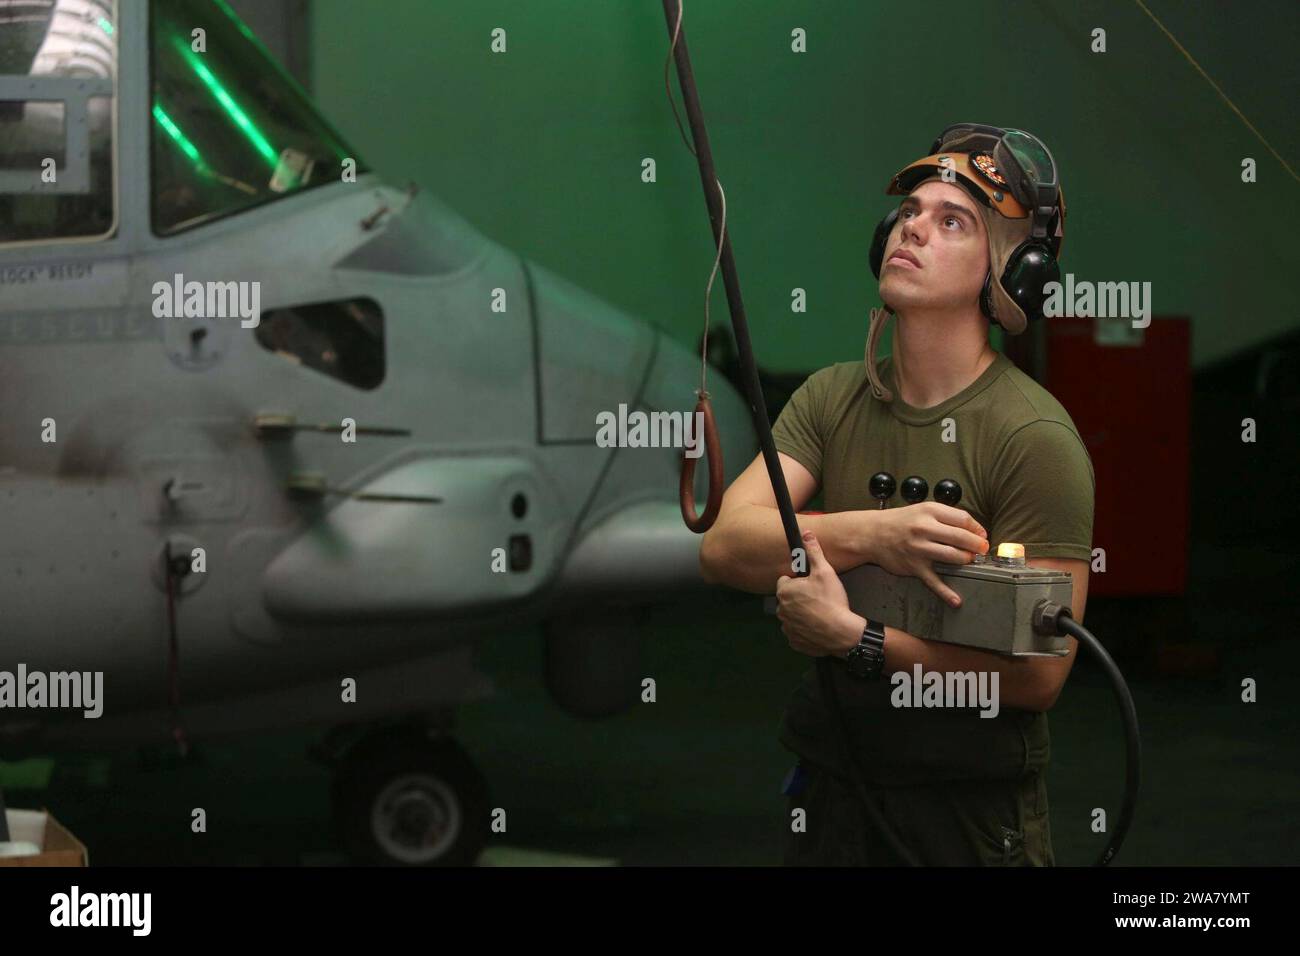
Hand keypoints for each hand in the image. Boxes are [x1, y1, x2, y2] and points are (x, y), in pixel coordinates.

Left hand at [775, 530, 861, 656]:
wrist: (842, 633)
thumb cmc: (832, 600)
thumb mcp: (825, 571)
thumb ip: (814, 552)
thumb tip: (807, 533)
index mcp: (784, 591)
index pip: (786, 581)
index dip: (799, 581)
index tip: (812, 585)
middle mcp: (780, 610)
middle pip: (788, 599)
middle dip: (799, 598)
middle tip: (818, 599)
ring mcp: (786, 628)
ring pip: (791, 616)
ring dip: (801, 614)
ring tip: (819, 613)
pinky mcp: (794, 642)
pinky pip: (796, 633)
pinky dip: (805, 630)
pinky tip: (818, 627)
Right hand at [868, 503, 988, 606]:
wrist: (872, 534)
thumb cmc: (899, 522)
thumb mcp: (922, 510)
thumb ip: (946, 517)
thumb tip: (974, 530)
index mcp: (929, 511)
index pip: (963, 519)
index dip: (977, 529)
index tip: (982, 535)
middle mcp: (924, 529)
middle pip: (961, 537)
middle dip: (977, 545)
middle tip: (982, 549)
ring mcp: (919, 549)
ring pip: (952, 556)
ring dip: (966, 560)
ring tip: (968, 560)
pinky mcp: (914, 566)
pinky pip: (933, 581)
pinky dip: (946, 592)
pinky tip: (956, 600)